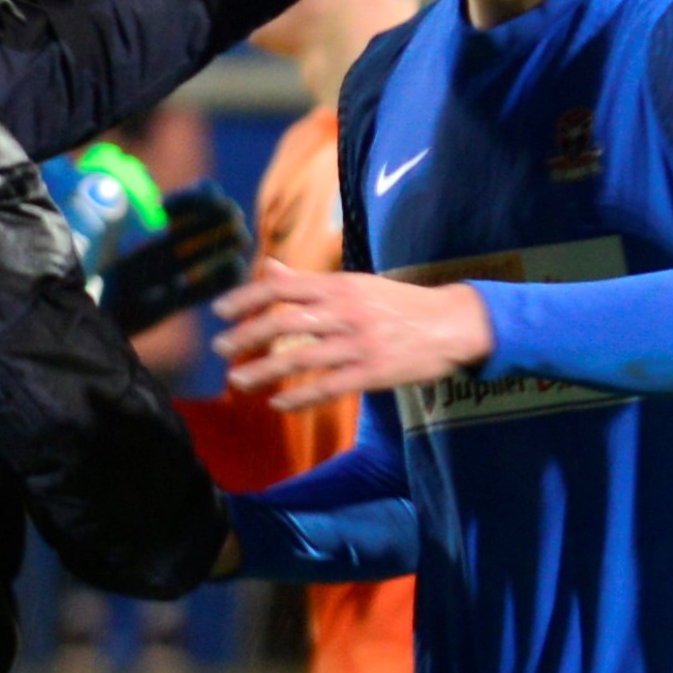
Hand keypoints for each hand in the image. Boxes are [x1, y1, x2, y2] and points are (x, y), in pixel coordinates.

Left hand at [216, 259, 493, 410]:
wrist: (452, 324)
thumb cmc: (399, 304)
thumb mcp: (355, 284)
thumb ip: (309, 282)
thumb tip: (270, 268)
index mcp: (340, 285)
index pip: (283, 287)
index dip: (246, 297)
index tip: (220, 310)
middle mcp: (345, 311)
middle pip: (284, 322)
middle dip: (246, 336)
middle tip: (221, 348)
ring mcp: (358, 343)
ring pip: (300, 359)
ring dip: (263, 371)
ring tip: (238, 380)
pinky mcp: (372, 373)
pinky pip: (327, 388)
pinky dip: (298, 398)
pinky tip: (277, 404)